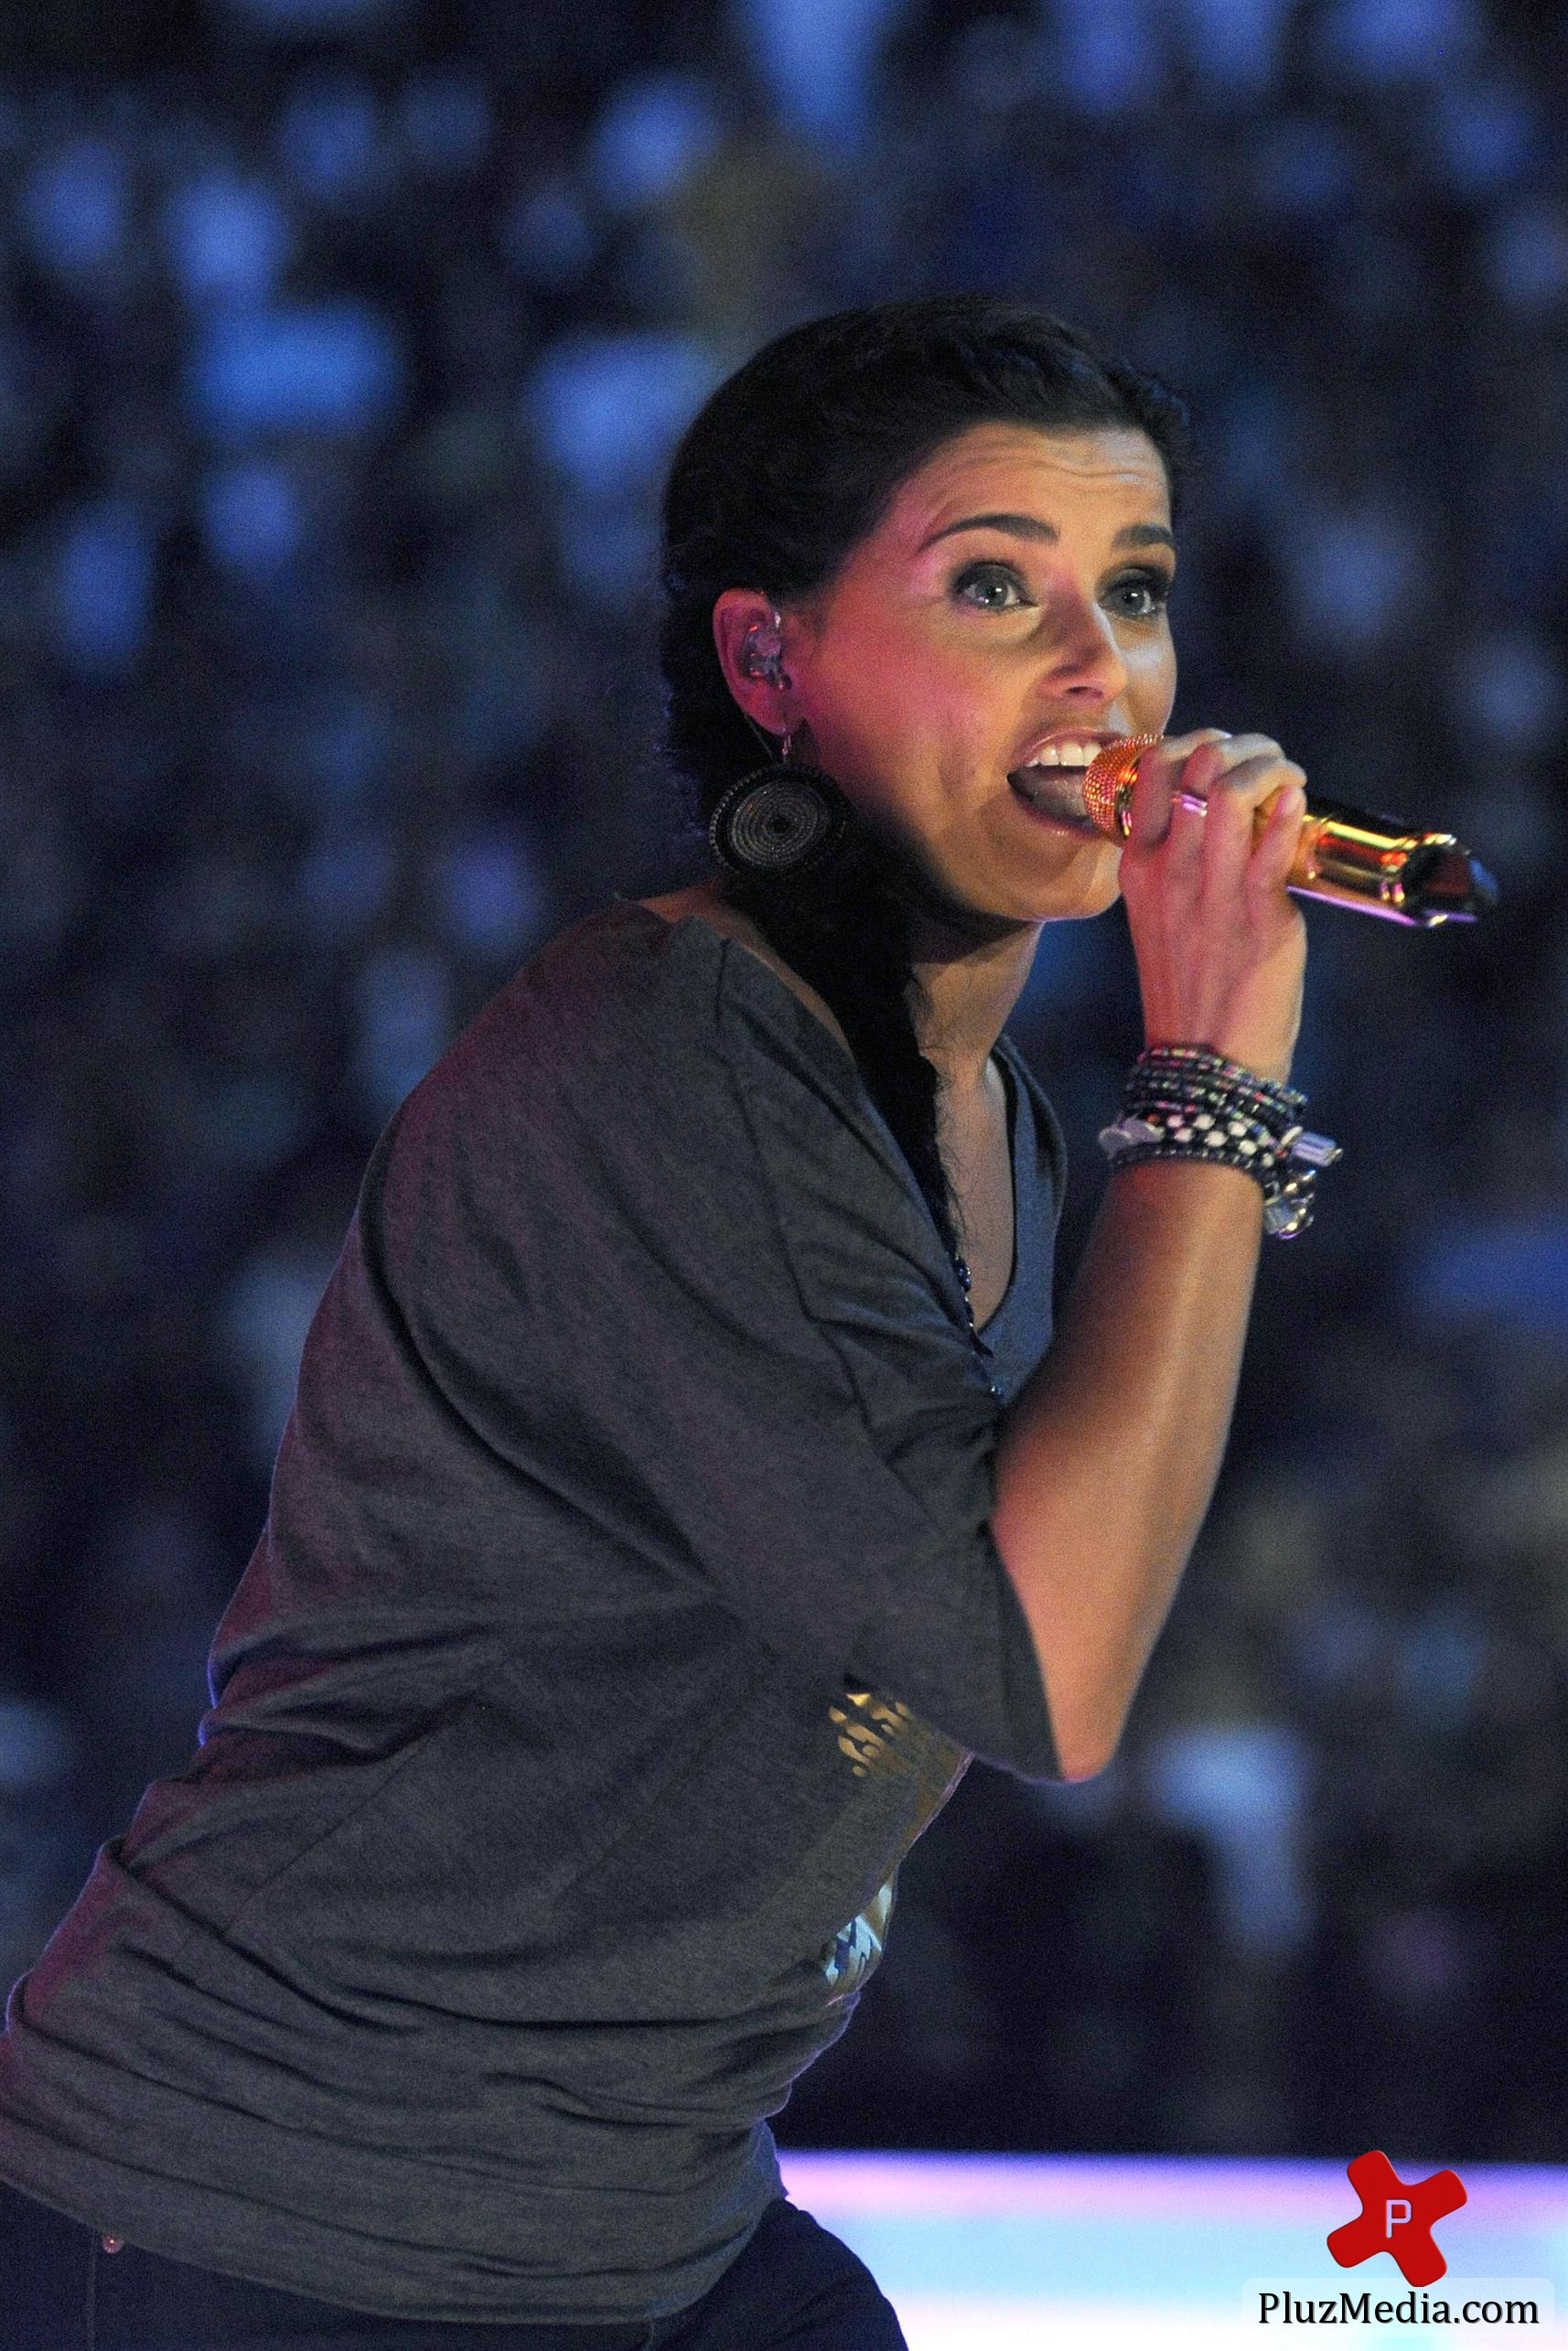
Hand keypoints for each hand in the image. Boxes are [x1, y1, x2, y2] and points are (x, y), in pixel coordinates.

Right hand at [1117, 730, 1307, 1084]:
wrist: (1206, 1062)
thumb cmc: (1190, 989)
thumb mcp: (1160, 916)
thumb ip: (1178, 865)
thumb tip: (1224, 816)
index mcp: (1137, 867)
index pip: (1152, 769)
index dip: (1196, 742)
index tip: (1226, 752)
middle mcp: (1167, 870)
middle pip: (1197, 766)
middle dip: (1242, 745)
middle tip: (1268, 758)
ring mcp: (1211, 891)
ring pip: (1234, 790)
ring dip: (1271, 765)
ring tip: (1290, 776)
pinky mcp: (1258, 914)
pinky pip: (1274, 843)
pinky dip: (1290, 807)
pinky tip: (1299, 797)